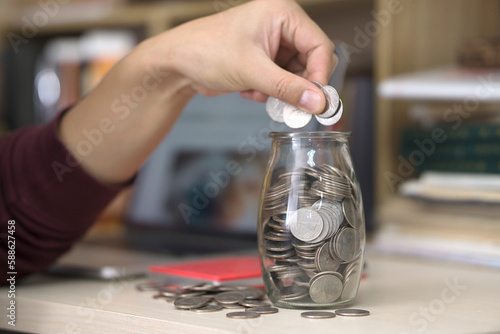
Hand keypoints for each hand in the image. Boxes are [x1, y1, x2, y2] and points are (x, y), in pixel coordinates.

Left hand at [150, 0, 335, 113]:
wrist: (178, 63)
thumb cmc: (206, 51)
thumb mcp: (252, 71)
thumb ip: (288, 88)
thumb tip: (317, 103)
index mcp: (283, 14)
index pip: (319, 45)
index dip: (320, 75)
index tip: (317, 101)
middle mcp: (281, 26)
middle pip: (311, 62)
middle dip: (299, 86)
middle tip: (292, 106)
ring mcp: (273, 44)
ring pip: (296, 75)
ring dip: (282, 92)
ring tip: (260, 95)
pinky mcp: (264, 60)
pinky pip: (282, 81)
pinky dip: (270, 92)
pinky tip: (250, 91)